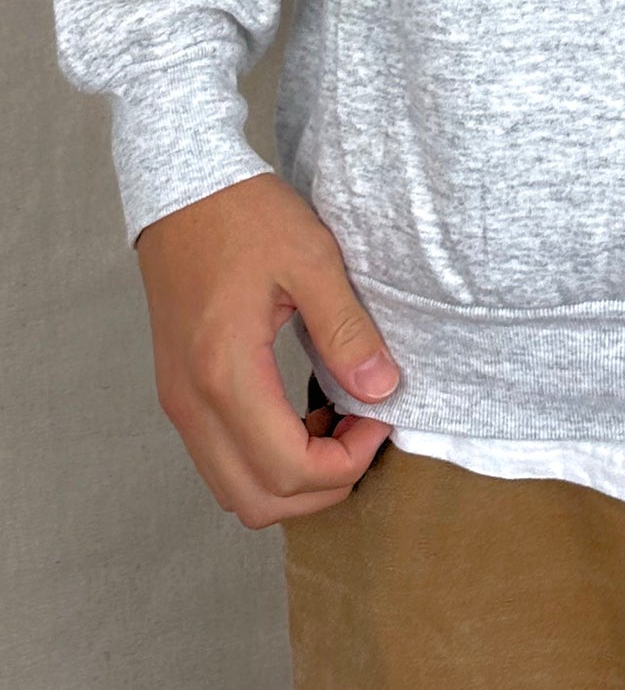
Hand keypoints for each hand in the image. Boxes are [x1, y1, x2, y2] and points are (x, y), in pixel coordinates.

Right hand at [135, 173, 399, 529]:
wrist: (183, 188)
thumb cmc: (244, 215)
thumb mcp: (312, 259)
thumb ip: (348, 329)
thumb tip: (382, 390)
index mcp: (225, 372)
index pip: (288, 469)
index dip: (346, 463)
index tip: (380, 419)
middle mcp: (191, 401)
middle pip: (257, 501)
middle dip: (321, 486)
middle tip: (364, 432)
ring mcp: (178, 401)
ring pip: (234, 490)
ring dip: (291, 479)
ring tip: (337, 423)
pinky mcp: (179, 391)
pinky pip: (220, 459)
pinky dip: (264, 460)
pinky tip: (302, 412)